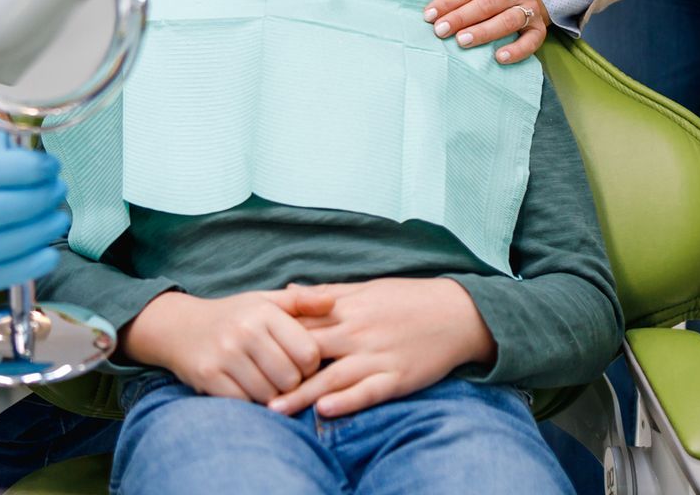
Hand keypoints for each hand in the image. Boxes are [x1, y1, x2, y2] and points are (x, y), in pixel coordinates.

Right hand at [122, 290, 322, 401]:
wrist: (179, 327)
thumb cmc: (233, 316)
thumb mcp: (265, 301)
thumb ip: (301, 302)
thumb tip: (333, 301)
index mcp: (264, 312)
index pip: (308, 353)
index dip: (310, 366)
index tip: (299, 365)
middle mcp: (244, 331)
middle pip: (290, 379)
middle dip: (291, 384)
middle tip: (281, 378)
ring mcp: (224, 355)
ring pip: (269, 395)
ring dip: (271, 397)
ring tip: (264, 384)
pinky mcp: (208, 377)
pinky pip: (244, 403)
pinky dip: (249, 403)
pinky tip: (245, 389)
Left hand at [268, 279, 495, 417]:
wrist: (456, 312)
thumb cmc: (407, 299)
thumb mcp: (366, 288)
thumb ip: (326, 292)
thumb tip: (289, 291)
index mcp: (346, 309)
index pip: (299, 323)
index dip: (270, 337)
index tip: (242, 349)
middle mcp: (357, 332)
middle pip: (308, 352)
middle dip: (278, 371)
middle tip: (246, 387)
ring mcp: (377, 356)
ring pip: (333, 377)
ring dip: (303, 394)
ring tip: (275, 410)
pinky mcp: (397, 377)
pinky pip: (368, 391)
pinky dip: (347, 401)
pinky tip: (326, 410)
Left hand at [425, 0, 548, 62]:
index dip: (448, 1)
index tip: (429, 15)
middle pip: (486, 4)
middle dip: (461, 18)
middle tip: (440, 31)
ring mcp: (530, 9)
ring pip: (507, 21)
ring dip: (483, 32)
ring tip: (462, 41)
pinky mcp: (539, 29)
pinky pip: (531, 41)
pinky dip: (517, 50)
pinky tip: (499, 57)